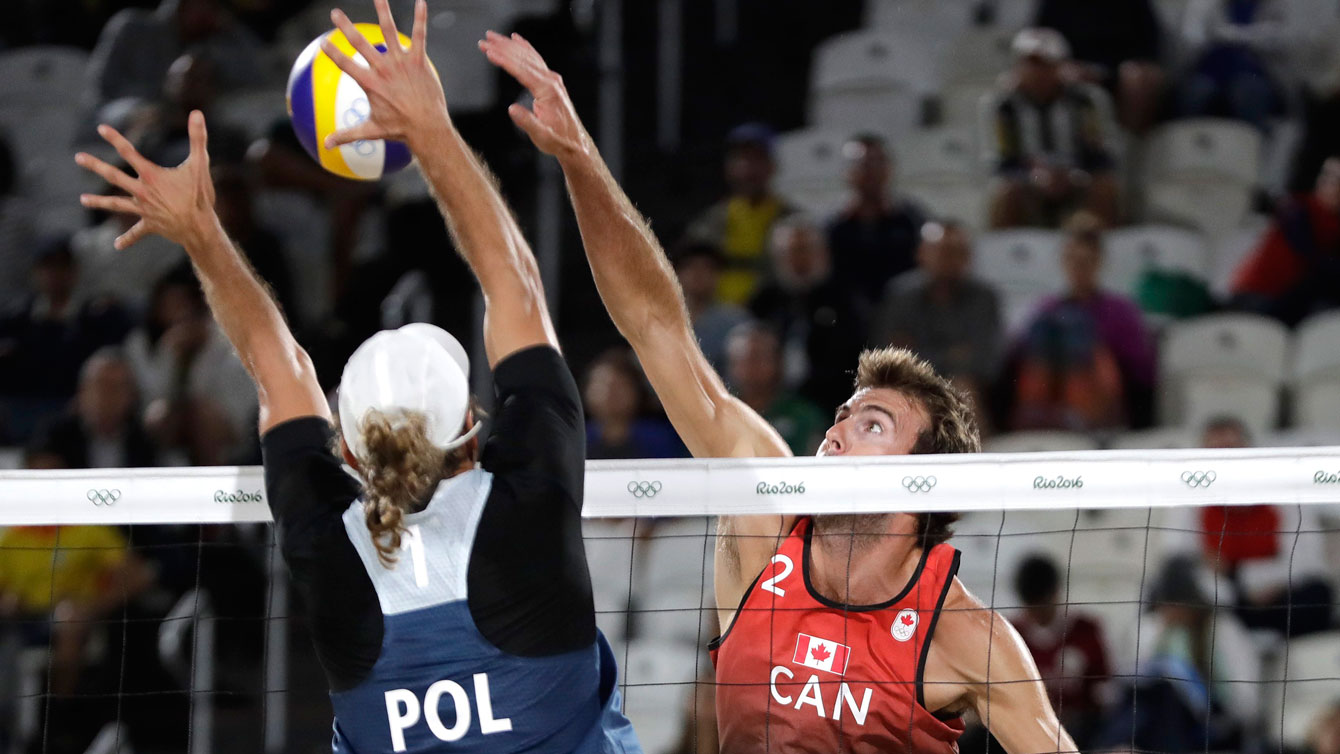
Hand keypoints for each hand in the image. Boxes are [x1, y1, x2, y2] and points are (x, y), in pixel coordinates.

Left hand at [74, 111, 215, 250]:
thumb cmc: (200, 196)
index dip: (115, 139)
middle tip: (78, 158)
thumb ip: (198, 138)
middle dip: (95, 166)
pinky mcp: (150, 225)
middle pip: (113, 176)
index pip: (128, 152)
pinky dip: (127, 239)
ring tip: (82, 200)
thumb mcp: (200, 164)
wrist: (199, 228)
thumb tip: (197, 113)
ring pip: (116, 204)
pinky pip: (136, 232)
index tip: (101, 128)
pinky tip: (117, 246)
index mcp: (150, 175)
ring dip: (100, 201)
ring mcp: (143, 209)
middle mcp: (141, 191)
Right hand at [320, 0, 446, 150]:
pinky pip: (419, 36)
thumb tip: (325, 145)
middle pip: (360, 43)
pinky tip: (422, 2)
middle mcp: (383, 69)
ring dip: (383, 11)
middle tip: (335, 13)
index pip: (345, 64)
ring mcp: (401, 62)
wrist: (427, 128)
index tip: (323, 42)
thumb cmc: (399, 130)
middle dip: (346, 27)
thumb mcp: (370, 130)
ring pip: (389, 31)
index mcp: (369, 83)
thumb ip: (346, 135)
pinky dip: (420, 19)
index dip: (332, 52)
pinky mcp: (418, 61)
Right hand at [479, 31, 593, 160]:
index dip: (504, 60)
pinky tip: (516, 39)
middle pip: (523, 58)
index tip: (489, 51)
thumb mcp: (541, 136)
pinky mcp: (551, 82)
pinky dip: (524, 48)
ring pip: (528, 56)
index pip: (522, 70)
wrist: (575, 143)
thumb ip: (527, 122)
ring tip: (492, 37)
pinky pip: (535, 60)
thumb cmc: (558, 140)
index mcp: (548, 90)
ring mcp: (552, 79)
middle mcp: (551, 80)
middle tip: (484, 40)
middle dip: (502, 48)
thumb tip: (512, 109)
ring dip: (510, 46)